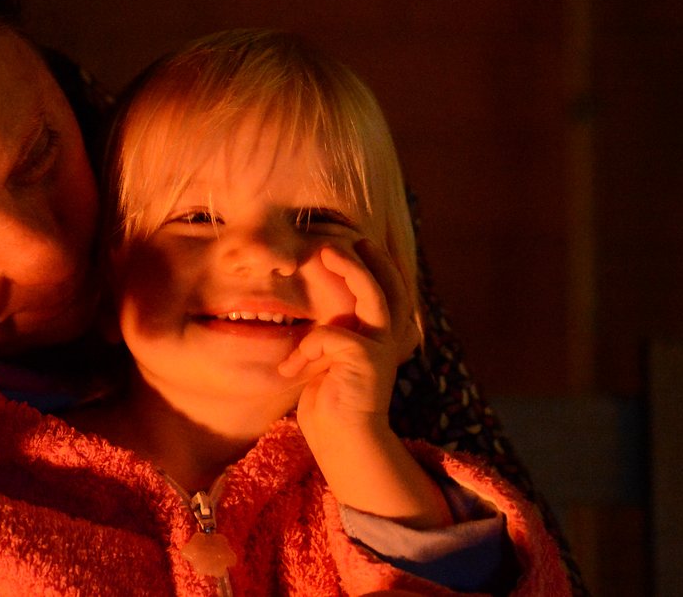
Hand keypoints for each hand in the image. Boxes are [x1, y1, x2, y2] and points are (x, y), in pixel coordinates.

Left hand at [277, 239, 413, 430]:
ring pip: (375, 297)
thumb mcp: (328, 357)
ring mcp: (382, 350)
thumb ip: (331, 331)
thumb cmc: (329, 400)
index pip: (390, 292)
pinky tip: (291, 368)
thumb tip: (312, 304)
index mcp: (381, 337)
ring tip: (326, 252)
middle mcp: (388, 340)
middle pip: (391, 287)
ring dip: (352, 271)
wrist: (340, 441)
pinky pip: (332, 335)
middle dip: (370, 259)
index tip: (353, 243)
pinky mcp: (367, 362)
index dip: (377, 265)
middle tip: (342, 240)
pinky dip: (307, 346)